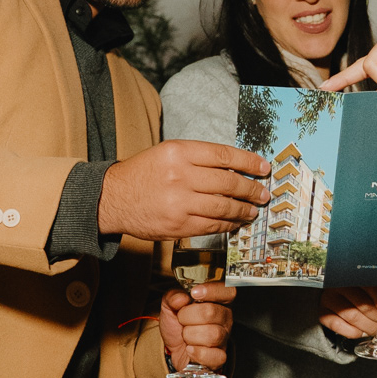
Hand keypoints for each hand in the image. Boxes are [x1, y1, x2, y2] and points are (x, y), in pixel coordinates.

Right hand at [97, 141, 269, 240]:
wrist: (112, 198)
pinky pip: (212, 225)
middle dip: (251, 189)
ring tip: (252, 210)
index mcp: (179, 152)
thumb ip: (198, 158)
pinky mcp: (178, 225)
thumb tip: (234, 167)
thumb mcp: (167, 153)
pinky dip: (228, 224)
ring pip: (224, 207)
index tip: (263, 168)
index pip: (224, 155)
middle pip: (229, 182)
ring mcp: (180, 203)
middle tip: (263, 193)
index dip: (249, 162)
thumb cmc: (143, 174)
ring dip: (244, 210)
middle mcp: (181, 176)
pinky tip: (235, 222)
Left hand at [159, 284, 235, 373]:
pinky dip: (197, 353)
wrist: (173, 349)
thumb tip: (181, 298)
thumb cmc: (177, 325)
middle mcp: (224, 318)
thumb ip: (173, 297)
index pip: (227, 291)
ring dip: (190, 335)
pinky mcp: (219, 357)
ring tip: (185, 335)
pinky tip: (190, 349)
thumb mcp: (170, 306)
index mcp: (217, 301)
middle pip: (211, 312)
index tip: (194, 293)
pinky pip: (214, 355)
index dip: (212, 290)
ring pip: (212, 334)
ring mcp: (224, 338)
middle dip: (188, 316)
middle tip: (181, 319)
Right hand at [319, 286, 376, 340]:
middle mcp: (340, 283)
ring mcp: (329, 297)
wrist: (342, 291)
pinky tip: (360, 332)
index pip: (374, 290)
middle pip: (363, 305)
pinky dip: (352, 332)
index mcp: (356, 273)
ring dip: (366, 327)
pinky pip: (337, 325)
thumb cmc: (364, 287)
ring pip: (351, 316)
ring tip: (373, 329)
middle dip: (376, 320)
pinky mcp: (322, 311)